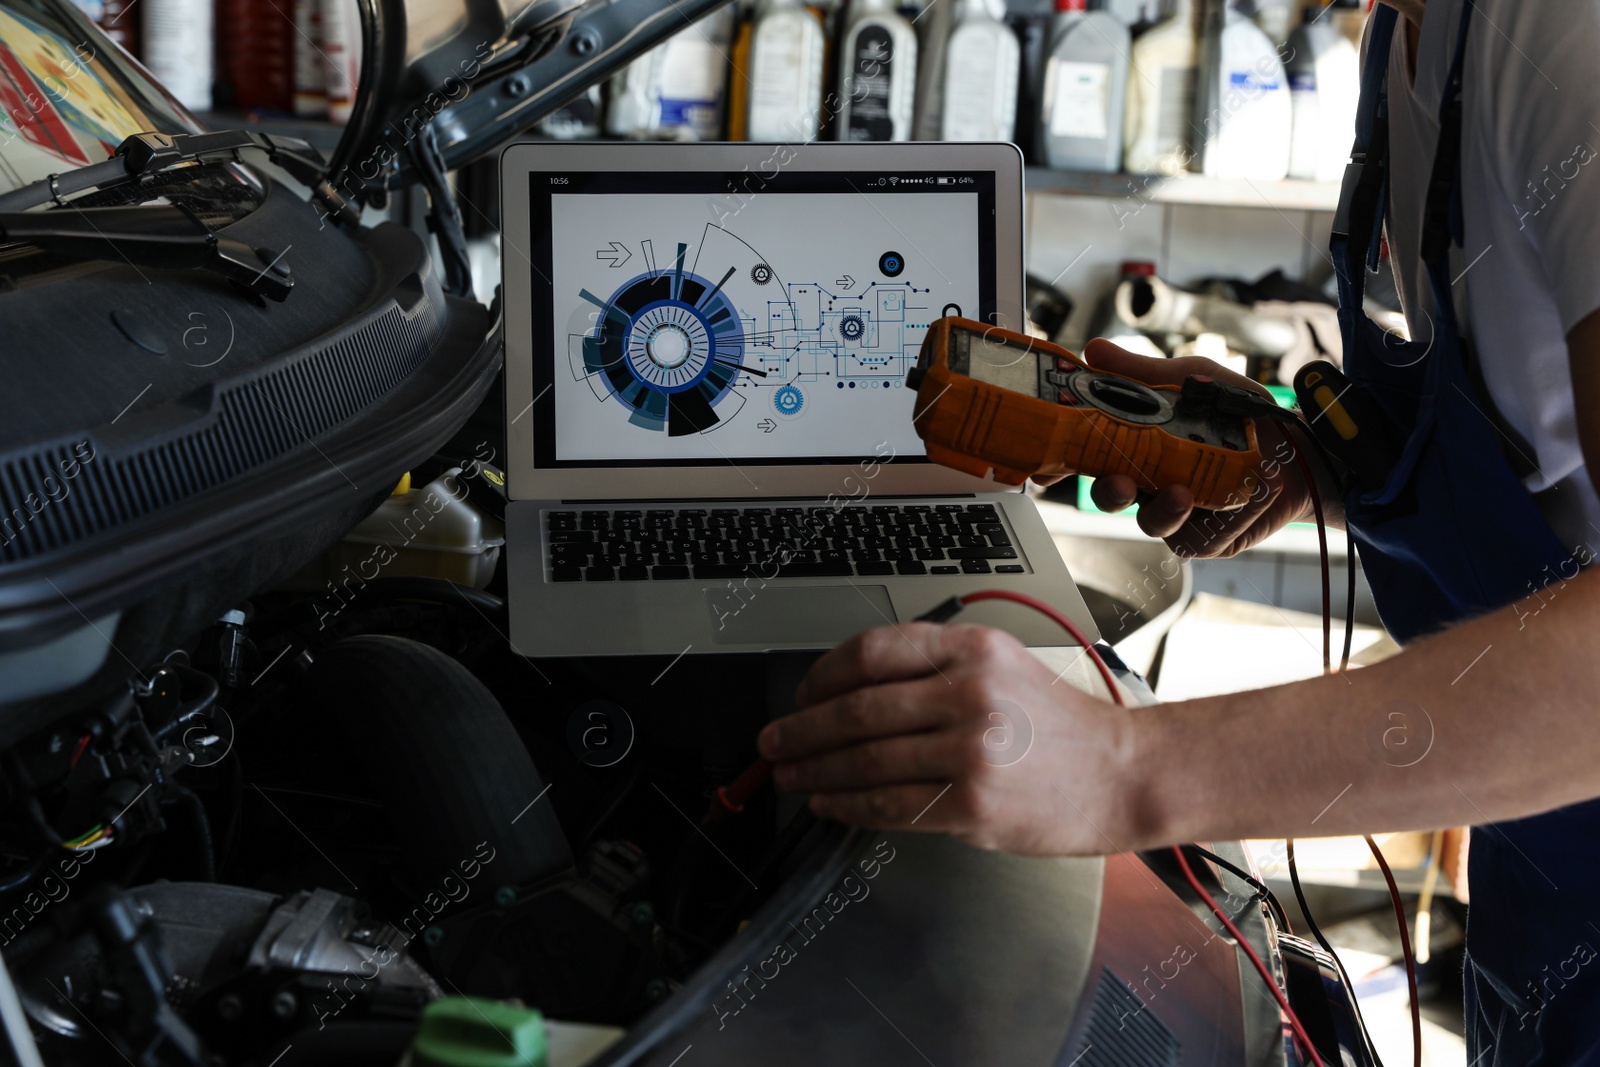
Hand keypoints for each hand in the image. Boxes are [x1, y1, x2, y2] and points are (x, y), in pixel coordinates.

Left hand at [757, 622, 1140, 854]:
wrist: (1123, 774)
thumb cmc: (1062, 726)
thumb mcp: (1003, 665)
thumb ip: (935, 667)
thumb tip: (850, 689)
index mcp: (972, 649)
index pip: (872, 651)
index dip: (822, 675)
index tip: (802, 693)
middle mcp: (969, 693)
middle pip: (857, 709)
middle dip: (801, 730)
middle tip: (773, 742)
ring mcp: (970, 751)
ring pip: (865, 761)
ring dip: (815, 772)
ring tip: (791, 776)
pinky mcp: (971, 805)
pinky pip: (889, 806)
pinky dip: (848, 807)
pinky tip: (831, 804)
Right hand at [1073, 339, 1323, 557]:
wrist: (1299, 447)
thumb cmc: (1241, 413)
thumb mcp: (1192, 379)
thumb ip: (1142, 372)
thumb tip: (1094, 349)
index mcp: (1136, 445)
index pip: (1090, 456)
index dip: (1065, 462)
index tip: (1048, 464)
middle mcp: (1148, 481)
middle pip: (1110, 494)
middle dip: (1108, 491)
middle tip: (1119, 482)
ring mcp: (1175, 512)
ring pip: (1148, 520)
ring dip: (1159, 509)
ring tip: (1181, 493)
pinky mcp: (1204, 538)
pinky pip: (1190, 537)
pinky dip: (1204, 519)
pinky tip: (1224, 499)